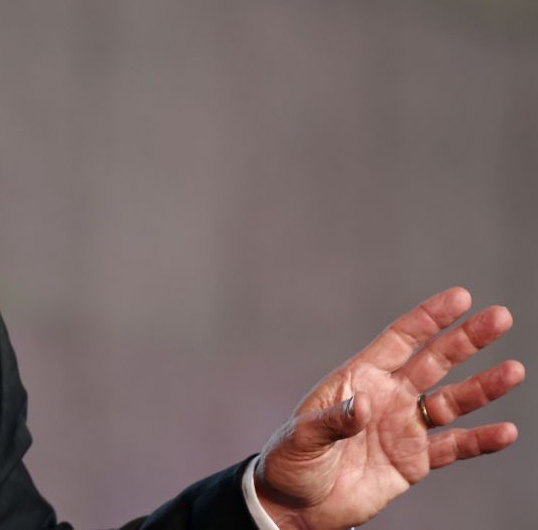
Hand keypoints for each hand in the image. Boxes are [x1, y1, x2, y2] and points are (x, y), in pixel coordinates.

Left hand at [255, 287, 523, 529]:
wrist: (296, 505)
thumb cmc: (289, 461)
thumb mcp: (302, 437)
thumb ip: (334, 420)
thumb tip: (365, 406)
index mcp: (358, 379)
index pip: (399, 341)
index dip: (428, 319)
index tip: (460, 298)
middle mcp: (387, 397)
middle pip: (434, 362)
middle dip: (466, 340)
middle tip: (500, 317)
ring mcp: (403, 428)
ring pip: (451, 401)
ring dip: (482, 387)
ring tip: (513, 371)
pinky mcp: (414, 461)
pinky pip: (453, 448)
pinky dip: (479, 441)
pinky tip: (505, 432)